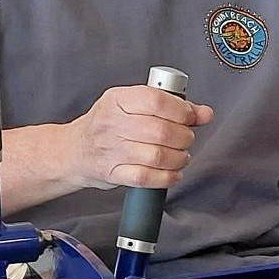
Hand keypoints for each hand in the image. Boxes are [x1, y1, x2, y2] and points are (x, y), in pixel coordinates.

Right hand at [66, 82, 211, 189]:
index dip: (181, 110)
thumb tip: (204, 113)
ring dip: (179, 158)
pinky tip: (172, 172)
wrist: (74, 151)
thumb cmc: (108, 125)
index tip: (190, 117)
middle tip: (186, 139)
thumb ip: (171, 106)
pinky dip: (167, 176)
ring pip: (157, 155)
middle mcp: (112, 123)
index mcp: (117, 100)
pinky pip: (147, 178)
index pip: (156, 100)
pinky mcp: (113, 173)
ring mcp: (111, 150)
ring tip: (180, 155)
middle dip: (184, 137)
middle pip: (161, 131)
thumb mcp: (133, 105)